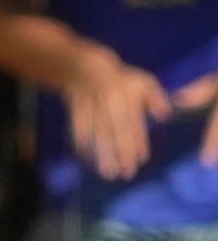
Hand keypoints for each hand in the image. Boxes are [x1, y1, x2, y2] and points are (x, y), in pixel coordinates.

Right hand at [66, 47, 171, 181]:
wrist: (85, 67)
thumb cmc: (122, 80)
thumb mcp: (144, 82)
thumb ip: (156, 99)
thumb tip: (165, 117)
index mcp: (127, 94)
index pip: (133, 121)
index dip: (137, 140)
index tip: (141, 159)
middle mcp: (108, 100)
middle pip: (114, 130)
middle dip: (120, 152)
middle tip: (126, 173)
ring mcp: (89, 104)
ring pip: (96, 132)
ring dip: (101, 154)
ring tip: (107, 173)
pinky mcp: (74, 108)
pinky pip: (77, 129)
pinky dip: (81, 145)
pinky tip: (87, 160)